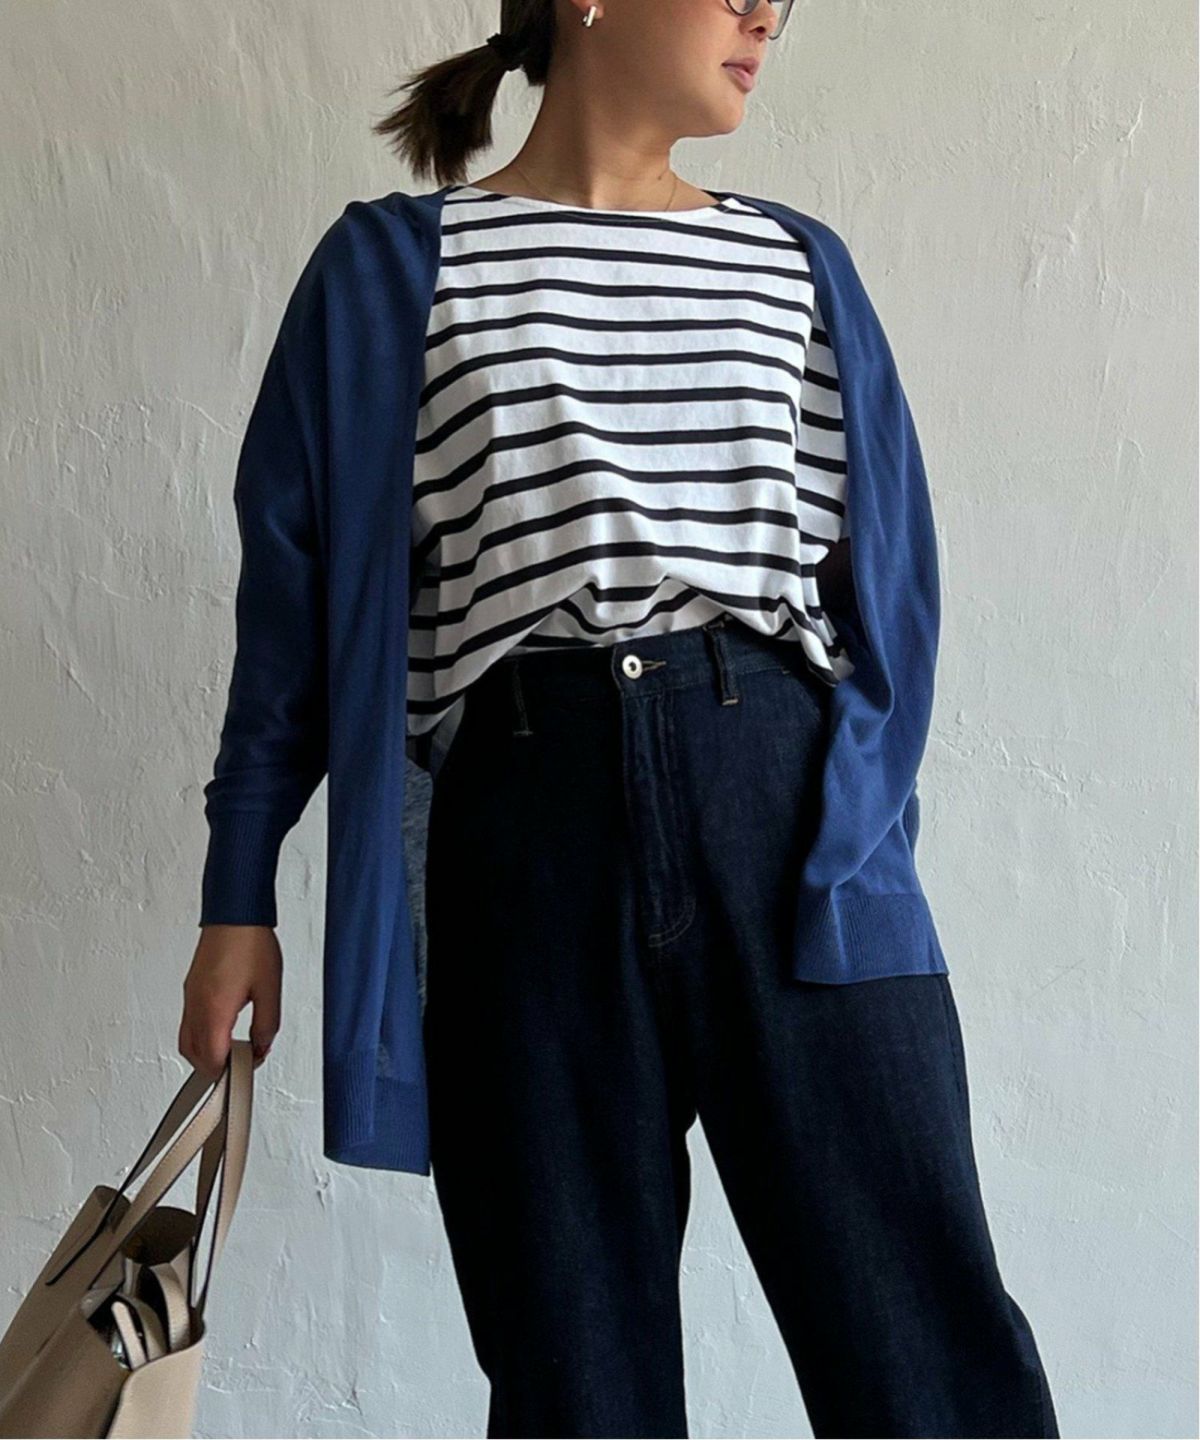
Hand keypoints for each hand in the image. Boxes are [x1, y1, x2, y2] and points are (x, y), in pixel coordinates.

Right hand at [180, 924, 281, 1078]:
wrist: (234, 914)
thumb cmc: (250, 943)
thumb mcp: (270, 990)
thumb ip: (266, 1025)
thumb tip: (261, 1047)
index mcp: (214, 1011)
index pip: (212, 1060)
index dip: (230, 1072)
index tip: (248, 1067)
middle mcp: (196, 1006)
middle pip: (194, 1056)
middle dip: (215, 1067)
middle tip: (240, 1064)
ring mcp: (190, 997)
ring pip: (187, 1041)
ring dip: (206, 1052)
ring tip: (232, 1049)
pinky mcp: (191, 988)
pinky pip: (188, 1023)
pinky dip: (201, 1035)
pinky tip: (222, 1028)